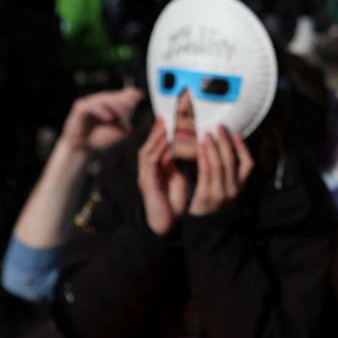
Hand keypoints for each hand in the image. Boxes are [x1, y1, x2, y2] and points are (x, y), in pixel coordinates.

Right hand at [60, 88, 143, 152]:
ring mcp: (89, 103)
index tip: (140, 95)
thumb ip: (124, 125)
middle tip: (133, 103)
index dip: (129, 94)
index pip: (119, 96)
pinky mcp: (80, 108)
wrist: (83, 147)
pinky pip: (91, 107)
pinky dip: (101, 111)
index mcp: (109, 105)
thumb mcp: (116, 132)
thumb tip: (131, 124)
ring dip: (113, 105)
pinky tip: (109, 118)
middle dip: (123, 99)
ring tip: (123, 112)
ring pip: (102, 100)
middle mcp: (99, 101)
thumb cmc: (100, 138)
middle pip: (112, 96)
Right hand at [137, 119, 188, 235]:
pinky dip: (157, 150)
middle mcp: (149, 169)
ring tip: (167, 121)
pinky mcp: (147, 183)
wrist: (166, 226)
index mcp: (157, 167)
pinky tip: (166, 141)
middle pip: (152, 143)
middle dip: (160, 127)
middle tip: (169, 112)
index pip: (160, 143)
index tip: (176, 113)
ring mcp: (146, 175)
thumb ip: (179, 163)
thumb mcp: (178, 178)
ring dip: (157, 135)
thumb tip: (190, 147)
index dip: (167, 128)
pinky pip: (150, 163)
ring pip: (149, 149)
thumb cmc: (172, 203)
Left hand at [188, 126, 254, 215]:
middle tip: (219, 127)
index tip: (236, 134)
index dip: (243, 148)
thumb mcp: (224, 190)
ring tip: (206, 133)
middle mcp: (233, 190)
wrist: (202, 228)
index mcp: (240, 187)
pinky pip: (206, 171)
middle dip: (225, 141)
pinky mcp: (206, 195)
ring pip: (219, 164)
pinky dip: (203, 156)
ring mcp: (220, 193)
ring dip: (212, 146)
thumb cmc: (211, 204)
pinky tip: (199, 146)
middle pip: (232, 161)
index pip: (248, 165)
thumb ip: (226, 174)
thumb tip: (223, 150)